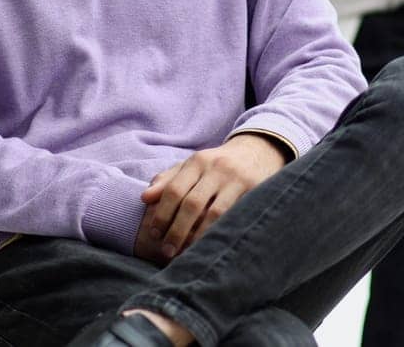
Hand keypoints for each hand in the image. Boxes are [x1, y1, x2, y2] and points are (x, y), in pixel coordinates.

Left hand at [134, 134, 286, 262]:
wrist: (258, 151)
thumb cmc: (217, 165)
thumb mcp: (193, 166)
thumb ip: (168, 181)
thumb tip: (145, 198)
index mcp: (197, 161)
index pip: (174, 190)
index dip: (162, 214)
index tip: (154, 234)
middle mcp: (217, 168)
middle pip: (192, 204)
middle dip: (177, 230)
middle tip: (167, 250)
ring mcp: (237, 180)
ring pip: (215, 214)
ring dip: (198, 236)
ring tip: (187, 253)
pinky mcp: (256, 190)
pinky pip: (235, 217)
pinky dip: (221, 232)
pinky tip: (211, 245)